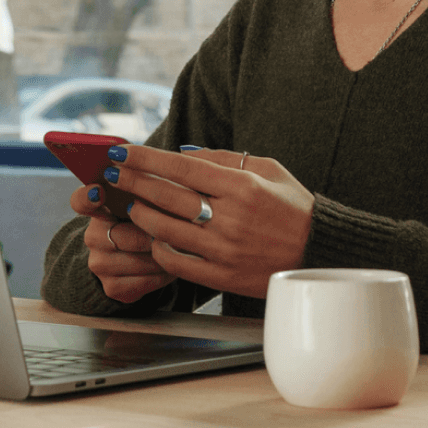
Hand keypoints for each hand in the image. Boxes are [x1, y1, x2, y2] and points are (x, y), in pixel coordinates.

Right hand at [69, 183, 176, 303]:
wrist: (135, 259)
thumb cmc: (146, 218)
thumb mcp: (143, 198)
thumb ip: (145, 182)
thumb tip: (162, 163)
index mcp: (97, 208)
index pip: (81, 200)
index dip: (88, 197)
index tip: (99, 192)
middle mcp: (93, 237)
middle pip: (127, 235)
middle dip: (157, 233)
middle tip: (183, 228)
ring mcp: (100, 265)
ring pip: (140, 260)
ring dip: (166, 254)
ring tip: (184, 246)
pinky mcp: (113, 288)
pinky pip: (146, 282)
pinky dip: (165, 274)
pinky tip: (174, 264)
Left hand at [104, 145, 314, 298]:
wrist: (318, 252)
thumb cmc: (292, 206)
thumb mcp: (267, 169)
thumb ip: (224, 157)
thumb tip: (181, 152)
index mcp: (241, 185)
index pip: (181, 167)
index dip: (145, 158)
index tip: (120, 151)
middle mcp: (230, 217)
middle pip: (166, 196)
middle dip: (132, 182)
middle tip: (110, 175)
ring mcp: (224, 249)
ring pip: (165, 230)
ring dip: (140, 215)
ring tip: (129, 205)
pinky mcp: (221, 276)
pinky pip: (176, 262)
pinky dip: (159, 248)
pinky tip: (153, 236)